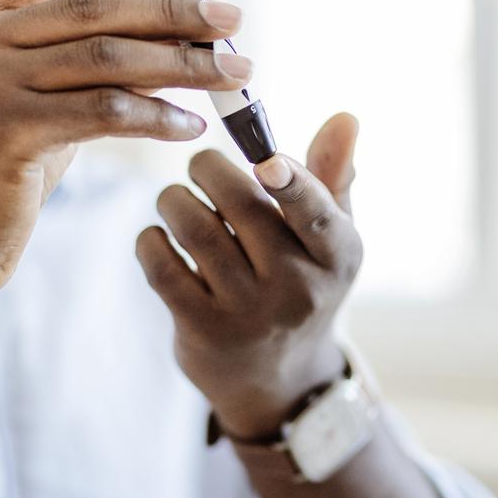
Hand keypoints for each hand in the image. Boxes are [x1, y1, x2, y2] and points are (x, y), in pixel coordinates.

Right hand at [0, 0, 251, 313]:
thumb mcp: (25, 104)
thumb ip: (72, 67)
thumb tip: (166, 44)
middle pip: (95, 10)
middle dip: (175, 13)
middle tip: (235, 19)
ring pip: (107, 59)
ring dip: (182, 66)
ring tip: (235, 74)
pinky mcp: (0, 129)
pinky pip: (104, 112)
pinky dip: (157, 116)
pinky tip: (191, 126)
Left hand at [135, 113, 364, 439]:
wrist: (276, 380)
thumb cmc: (302, 282)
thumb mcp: (330, 238)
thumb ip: (333, 175)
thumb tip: (345, 117)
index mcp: (338, 256)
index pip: (317, 215)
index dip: (292, 183)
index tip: (267, 160)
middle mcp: (298, 288)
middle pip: (241, 205)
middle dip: (208, 169)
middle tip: (200, 166)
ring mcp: (250, 314)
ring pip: (195, 228)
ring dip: (173, 199)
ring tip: (176, 199)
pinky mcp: (204, 331)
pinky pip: (162, 266)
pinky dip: (152, 239)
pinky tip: (160, 237)